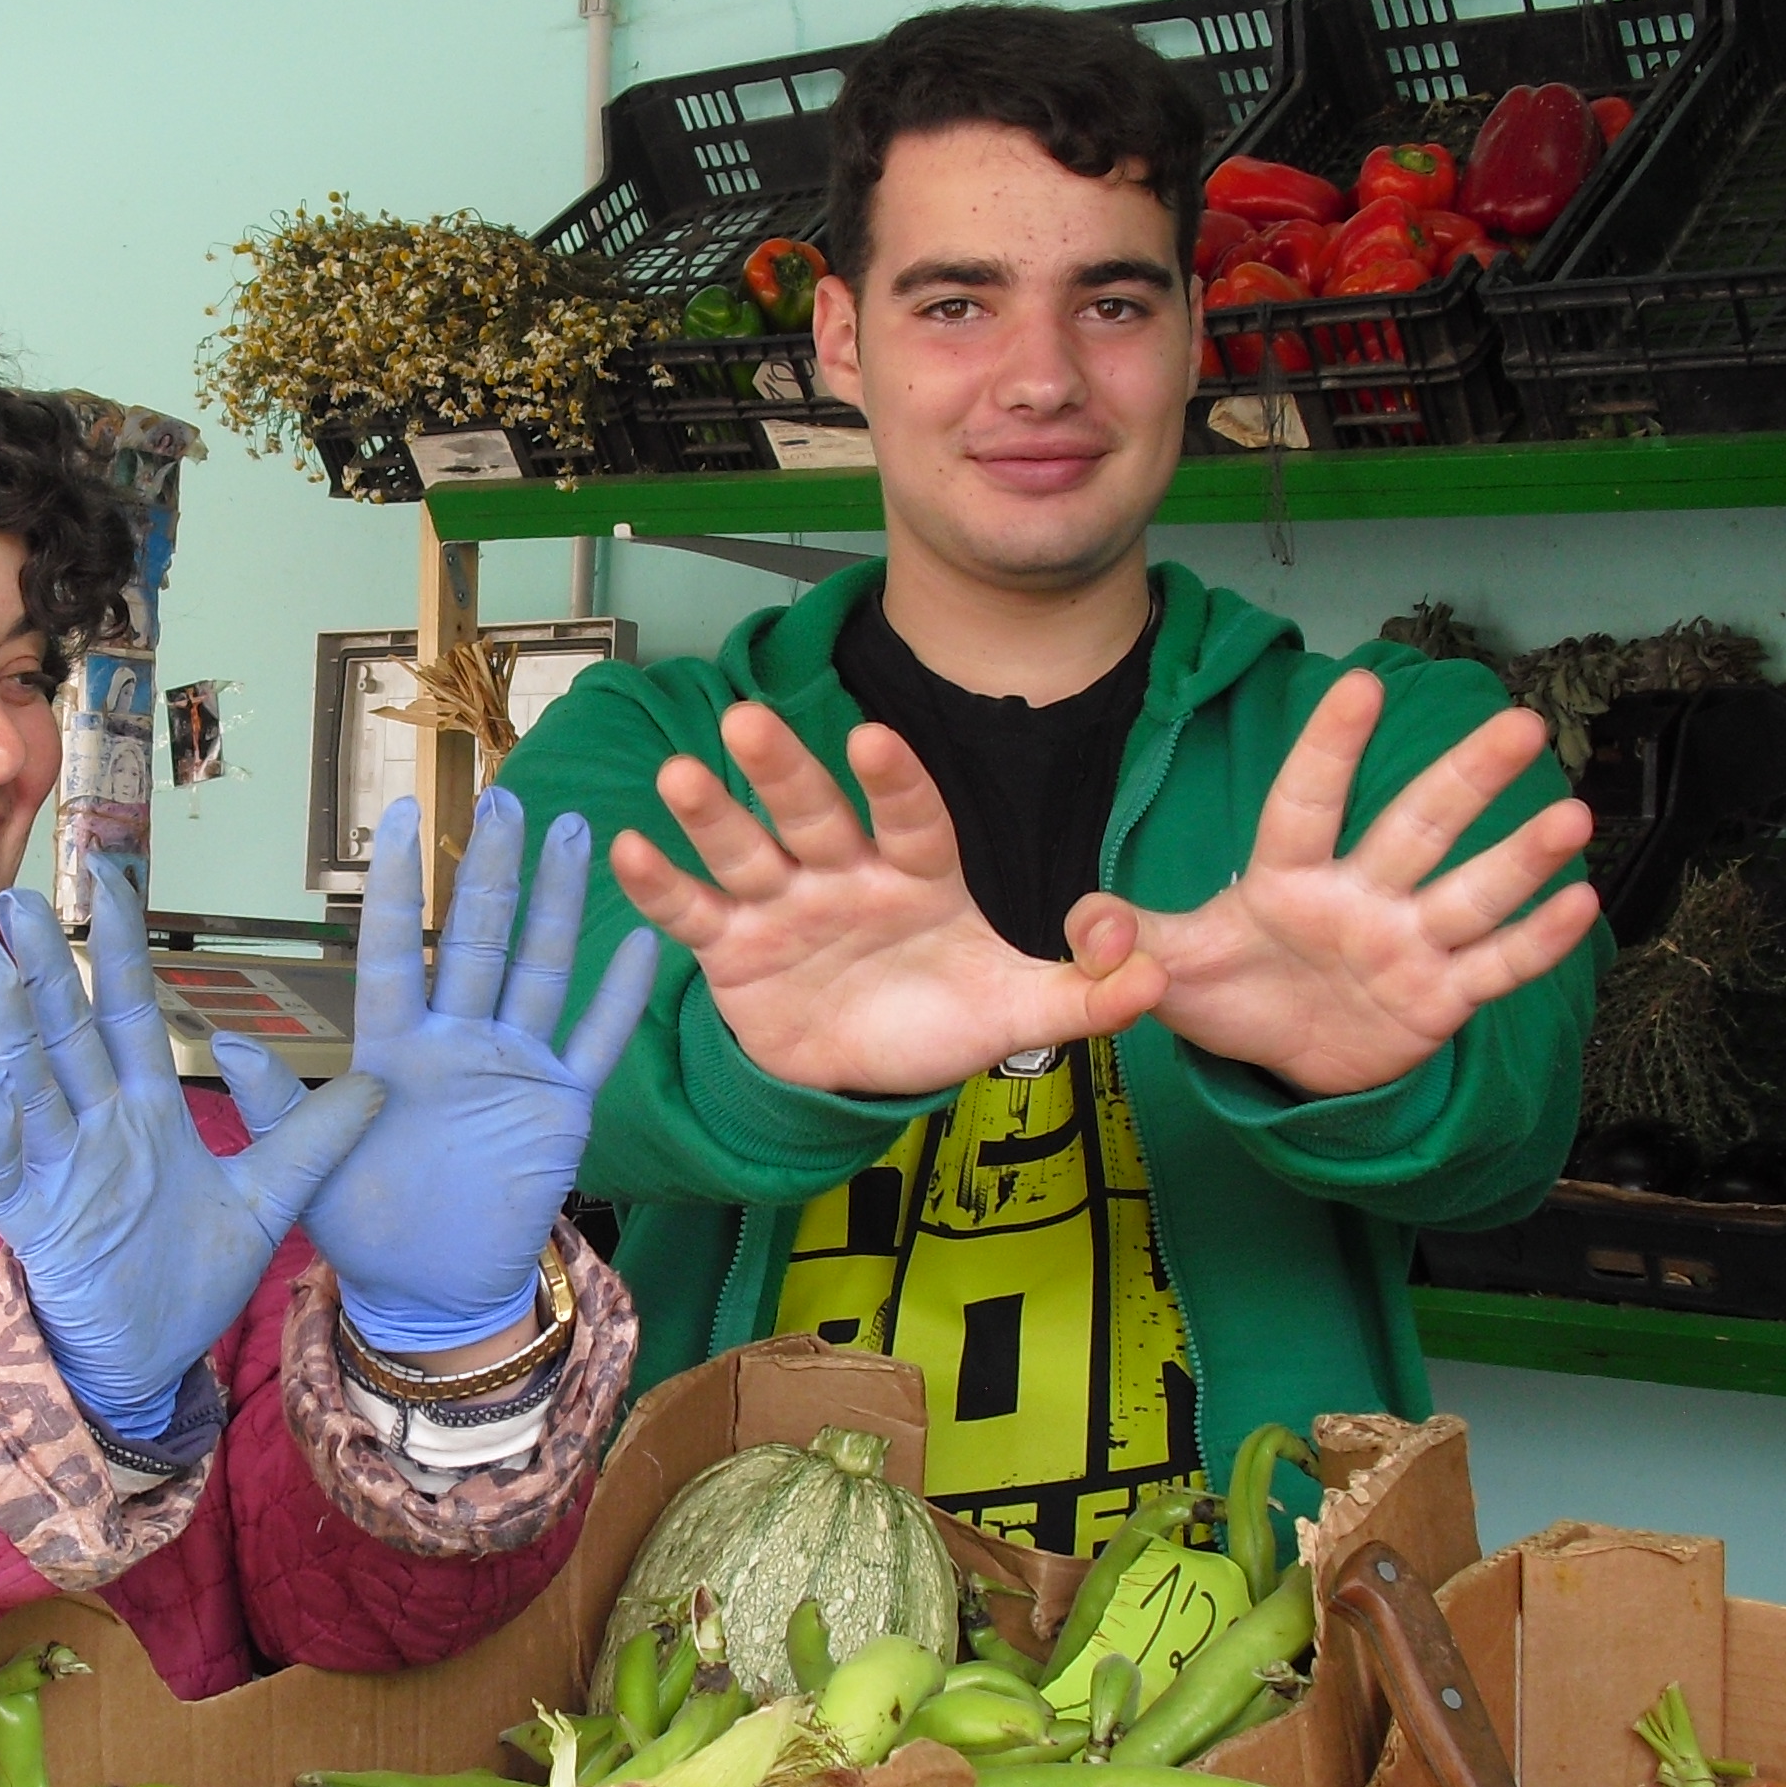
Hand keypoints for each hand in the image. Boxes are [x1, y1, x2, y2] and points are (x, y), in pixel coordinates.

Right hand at [0, 865, 380, 1440]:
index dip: (117, 949)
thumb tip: (382, 1084)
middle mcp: (94, 1124)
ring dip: (6, 1019)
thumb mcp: (268, 1201)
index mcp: (145, 1110)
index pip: (127, 1011)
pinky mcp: (35, 1220)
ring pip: (27, 1079)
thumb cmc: (189, 1278)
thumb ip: (313, 1140)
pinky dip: (4, 1127)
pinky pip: (11, 1167)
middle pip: (64, 1027)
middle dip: (42, 963)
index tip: (114, 880)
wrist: (149, 1358)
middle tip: (19, 895)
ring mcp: (57, 1167)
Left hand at [222, 788, 659, 1355]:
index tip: (400, 814)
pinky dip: (618, 997)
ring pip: (540, 970)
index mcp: (391, 1048)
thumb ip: (279, 1105)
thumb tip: (224, 1043)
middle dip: (489, 870)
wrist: (429, 1288)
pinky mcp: (559, 1106)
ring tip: (577, 830)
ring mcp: (511, 1066)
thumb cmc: (362, 1225)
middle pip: (476, 940)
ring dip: (559, 903)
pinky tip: (646, 940)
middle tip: (502, 799)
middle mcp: (455, 1040)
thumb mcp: (306, 1172)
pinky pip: (594, 1043)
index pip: (390, 950)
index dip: (396, 886)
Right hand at [606, 702, 1165, 1095]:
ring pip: (744, 847)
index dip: (893, 780)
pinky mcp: (731, 948)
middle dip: (783, 769)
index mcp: (918, 873)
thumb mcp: (1019, 1011)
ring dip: (710, 812)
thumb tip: (1159, 979)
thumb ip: (1086, 993)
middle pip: (813, 812)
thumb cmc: (942, 1016)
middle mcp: (843, 873)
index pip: (911, 817)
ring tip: (679, 774)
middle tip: (748, 720)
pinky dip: (661, 885)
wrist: (868, 1066)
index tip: (871, 739)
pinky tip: (626, 849)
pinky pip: (693, 911)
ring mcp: (782, 905)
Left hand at [1064, 670, 1598, 1097]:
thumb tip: (1090, 924)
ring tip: (1572, 815)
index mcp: (1287, 878)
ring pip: (1471, 892)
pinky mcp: (1439, 999)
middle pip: (1415, 828)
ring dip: (1521, 857)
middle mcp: (1360, 896)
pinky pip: (1494, 967)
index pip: (1306, 803)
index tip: (1361, 685)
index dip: (1330, 749)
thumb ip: (1121, 939)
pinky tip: (1583, 903)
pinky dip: (1536, 943)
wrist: (1279, 1060)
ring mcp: (1407, 944)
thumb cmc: (1227, 989)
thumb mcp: (1165, 967)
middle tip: (1520, 722)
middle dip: (1465, 779)